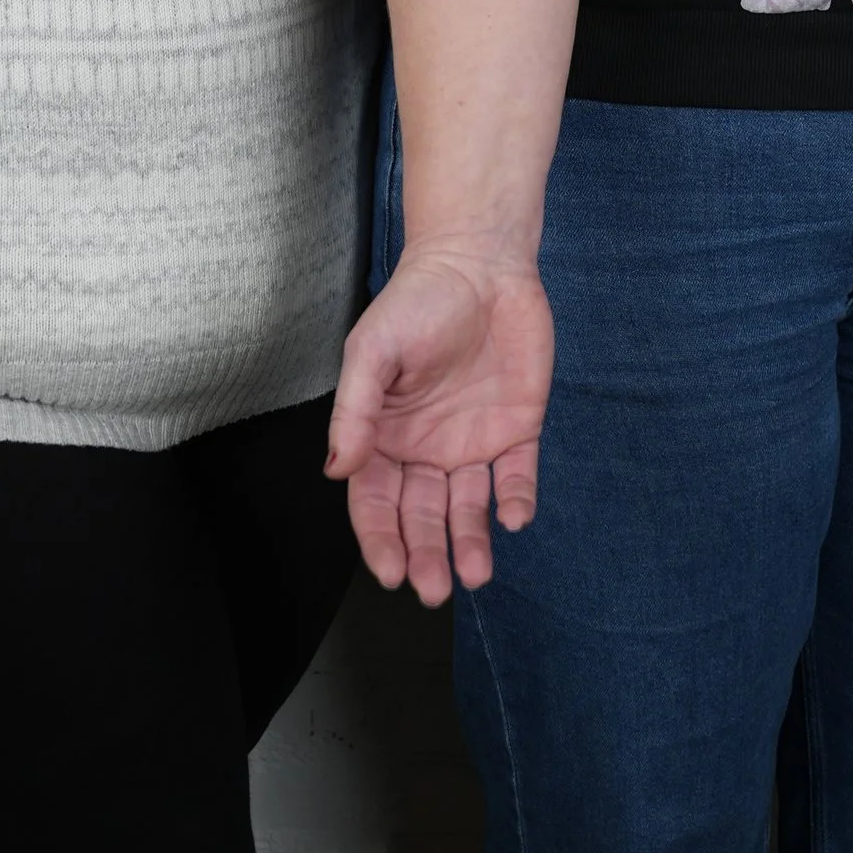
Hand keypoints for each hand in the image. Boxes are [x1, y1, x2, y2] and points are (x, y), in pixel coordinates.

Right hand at [326, 242, 555, 604]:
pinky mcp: (517, 430)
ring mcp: (472, 443)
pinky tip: (514, 518)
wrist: (479, 262)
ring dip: (471, 541)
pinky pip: (517, 476)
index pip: (377, 501)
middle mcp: (426, 449)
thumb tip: (335, 468)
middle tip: (434, 589)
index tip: (390, 572)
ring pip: (469, 507)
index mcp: (385, 435)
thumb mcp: (372, 350)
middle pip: (422, 515)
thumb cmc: (415, 302)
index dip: (381, 538)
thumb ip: (355, 409)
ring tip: (474, 575)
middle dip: (426, 553)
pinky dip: (516, 499)